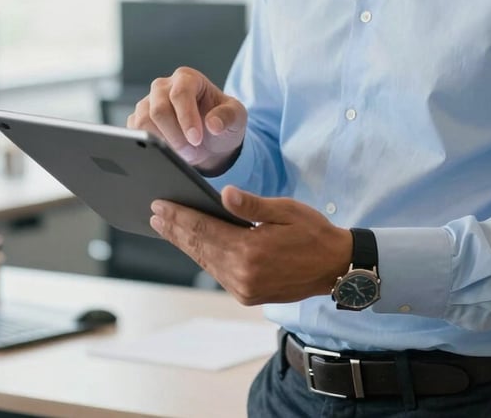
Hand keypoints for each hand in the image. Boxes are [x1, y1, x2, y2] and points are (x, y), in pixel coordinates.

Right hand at [126, 66, 246, 173]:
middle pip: (158, 109)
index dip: (187, 118)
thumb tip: (213, 124)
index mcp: (187, 78)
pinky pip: (134, 133)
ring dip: (163, 143)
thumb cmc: (222, 124)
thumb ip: (229, 116)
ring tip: (183, 153)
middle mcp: (163, 87)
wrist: (210, 142)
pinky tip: (168, 152)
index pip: (180, 94)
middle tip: (192, 152)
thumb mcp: (237, 118)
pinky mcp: (137, 121)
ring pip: (143, 122)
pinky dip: (150, 147)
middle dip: (176, 136)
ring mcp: (147, 103)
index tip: (196, 139)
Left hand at [150, 187, 352, 304]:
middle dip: (175, 229)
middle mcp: (242, 275)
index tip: (160, 205)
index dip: (180, 216)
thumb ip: (253, 205)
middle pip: (199, 247)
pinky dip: (202, 255)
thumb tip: (225, 195)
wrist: (336, 267)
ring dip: (184, 243)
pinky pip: (217, 271)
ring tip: (167, 227)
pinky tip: (194, 245)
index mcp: (250, 251)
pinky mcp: (247, 294)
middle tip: (155, 214)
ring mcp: (243, 289)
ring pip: (205, 261)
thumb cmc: (313, 233)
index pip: (204, 229)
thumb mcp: (286, 211)